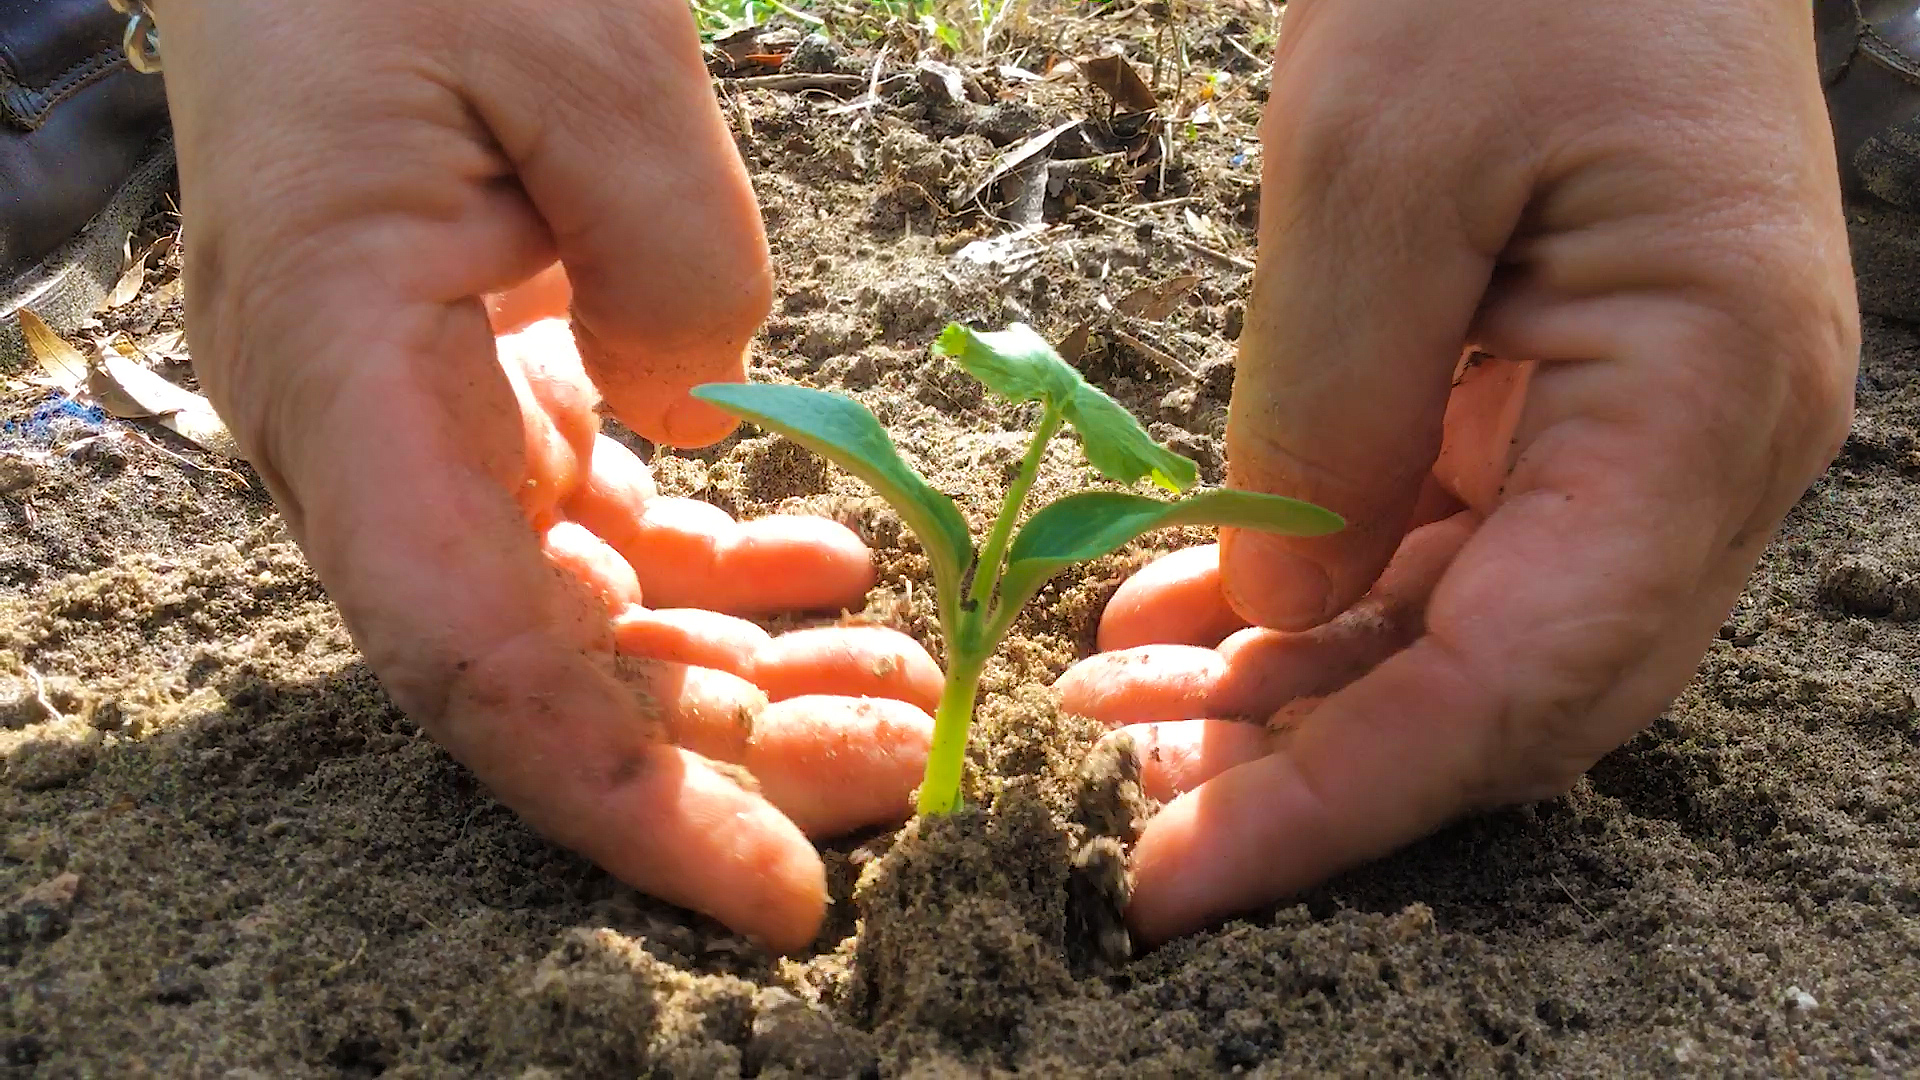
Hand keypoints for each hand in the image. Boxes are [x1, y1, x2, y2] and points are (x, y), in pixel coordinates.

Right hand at [156, 0, 935, 949]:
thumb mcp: (589, 54)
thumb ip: (672, 260)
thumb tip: (703, 427)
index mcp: (342, 370)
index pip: (479, 662)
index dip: (632, 798)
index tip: (786, 889)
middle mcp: (356, 430)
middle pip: (541, 666)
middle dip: (725, 747)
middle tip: (905, 757)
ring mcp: (411, 410)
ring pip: (575, 609)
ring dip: (735, 667)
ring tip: (898, 682)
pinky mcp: (472, 377)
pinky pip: (592, 516)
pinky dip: (710, 565)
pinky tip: (826, 568)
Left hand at [1058, 0, 1858, 943]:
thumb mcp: (1373, 169)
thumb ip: (1327, 416)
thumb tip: (1279, 618)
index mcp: (1699, 401)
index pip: (1514, 683)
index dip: (1337, 800)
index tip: (1177, 880)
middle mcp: (1702, 451)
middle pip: (1506, 694)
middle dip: (1310, 767)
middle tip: (1125, 794)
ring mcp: (1645, 429)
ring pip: (1467, 634)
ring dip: (1296, 691)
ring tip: (1123, 710)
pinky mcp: (1571, 397)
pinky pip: (1448, 544)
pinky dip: (1316, 597)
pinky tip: (1187, 617)